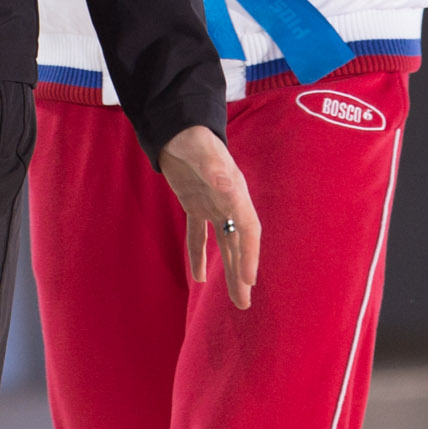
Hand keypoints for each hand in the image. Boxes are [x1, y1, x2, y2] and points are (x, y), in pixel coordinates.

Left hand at [155, 124, 259, 309]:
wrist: (177, 126)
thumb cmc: (193, 137)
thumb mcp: (203, 152)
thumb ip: (215, 169)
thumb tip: (229, 185)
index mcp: (235, 192)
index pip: (248, 229)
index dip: (250, 255)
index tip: (248, 280)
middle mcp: (228, 202)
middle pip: (239, 243)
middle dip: (242, 272)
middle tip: (244, 303)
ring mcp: (213, 204)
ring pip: (224, 244)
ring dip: (228, 270)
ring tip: (236, 298)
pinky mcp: (195, 204)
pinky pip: (199, 235)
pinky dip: (198, 255)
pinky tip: (198, 278)